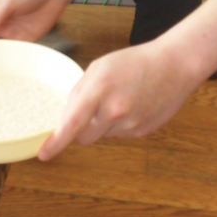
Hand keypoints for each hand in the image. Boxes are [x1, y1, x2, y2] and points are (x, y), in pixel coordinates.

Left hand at [39, 38, 200, 160]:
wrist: (173, 66)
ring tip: (117, 99)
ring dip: (101, 124)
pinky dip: (117, 124)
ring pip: (102, 135)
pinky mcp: (143, 132)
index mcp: (99, 90)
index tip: (43, 154)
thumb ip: (79, 91)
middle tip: (88, 108)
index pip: (72, 123)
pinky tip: (130, 105)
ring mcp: (131, 124)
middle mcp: (115, 111)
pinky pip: (119, 135)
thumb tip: (67, 116)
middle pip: (83, 136)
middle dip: (79, 129)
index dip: (56, 141)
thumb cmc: (132, 62)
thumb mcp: (99, 67)